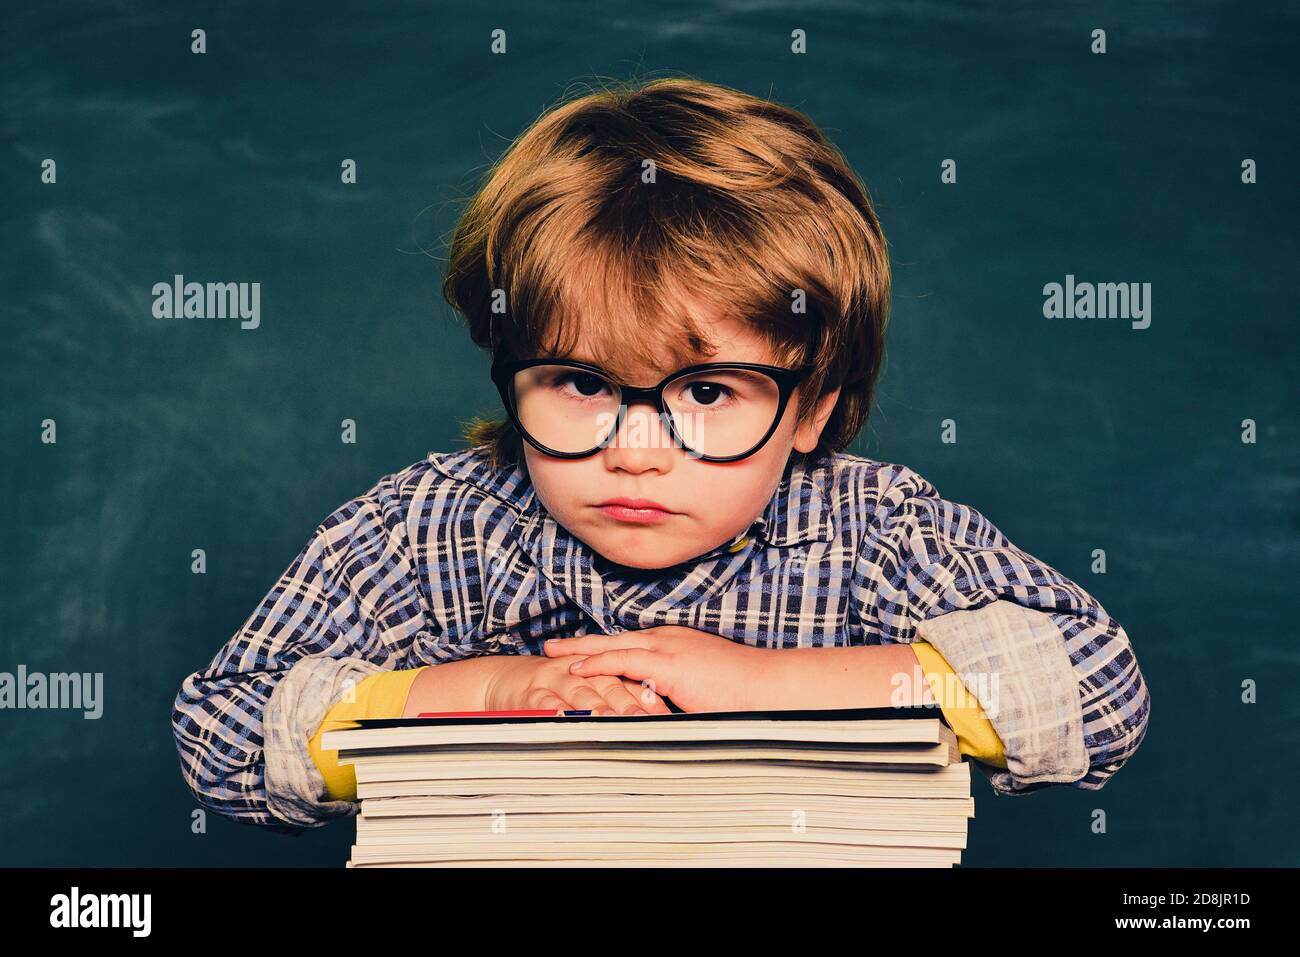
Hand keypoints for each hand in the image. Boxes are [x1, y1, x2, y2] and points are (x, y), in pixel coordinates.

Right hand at [482, 654, 671, 715]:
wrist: (504, 680)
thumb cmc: (551, 689)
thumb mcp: (589, 690)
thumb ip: (619, 701)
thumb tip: (657, 724)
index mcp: (599, 668)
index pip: (631, 681)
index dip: (650, 698)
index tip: (670, 716)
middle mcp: (580, 672)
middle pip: (612, 686)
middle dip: (632, 705)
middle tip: (652, 723)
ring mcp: (556, 680)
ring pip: (583, 694)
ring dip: (599, 709)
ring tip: (615, 723)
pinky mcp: (532, 693)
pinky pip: (547, 703)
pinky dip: (559, 712)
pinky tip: (570, 723)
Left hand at [543, 626, 769, 711]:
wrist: (768, 686)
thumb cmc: (743, 693)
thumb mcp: (702, 691)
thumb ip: (677, 696)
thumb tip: (658, 710)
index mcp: (676, 645)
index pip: (631, 644)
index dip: (603, 649)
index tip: (581, 654)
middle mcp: (669, 640)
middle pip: (615, 639)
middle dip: (582, 643)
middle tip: (553, 647)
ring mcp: (668, 648)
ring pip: (613, 645)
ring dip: (581, 650)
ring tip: (553, 654)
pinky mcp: (669, 663)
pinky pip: (624, 660)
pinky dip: (598, 663)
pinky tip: (577, 667)